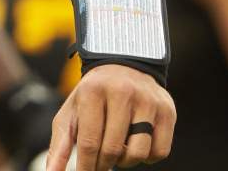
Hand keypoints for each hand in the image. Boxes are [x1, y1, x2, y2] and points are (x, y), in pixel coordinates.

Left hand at [46, 64, 174, 170]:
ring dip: (125, 161)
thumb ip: (60, 144)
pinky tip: (135, 144)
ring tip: (116, 150)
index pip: (89, 141)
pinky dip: (147, 157)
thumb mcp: (71, 112)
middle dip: (103, 165)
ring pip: (138, 153)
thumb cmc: (91, 97)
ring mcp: (148, 101)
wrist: (122, 66)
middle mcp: (122, 93)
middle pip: (113, 149)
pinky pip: (160, 151)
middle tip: (99, 165)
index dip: (86, 166)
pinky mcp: (167, 110)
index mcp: (93, 91)